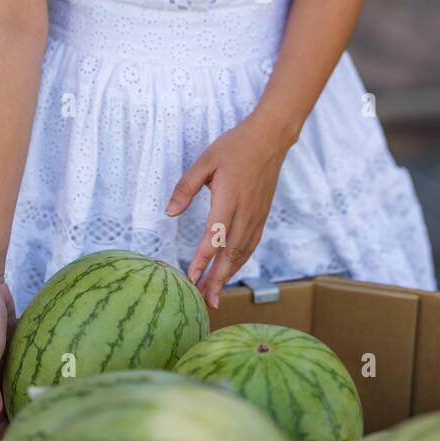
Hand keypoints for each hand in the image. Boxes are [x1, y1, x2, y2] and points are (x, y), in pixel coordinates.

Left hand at [165, 111, 293, 308]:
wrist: (270, 139)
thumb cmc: (235, 146)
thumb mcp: (205, 161)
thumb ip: (186, 187)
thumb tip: (169, 212)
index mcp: (229, 199)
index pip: (214, 237)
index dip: (203, 260)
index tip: (191, 278)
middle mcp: (245, 212)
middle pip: (230, 254)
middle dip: (217, 279)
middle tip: (204, 301)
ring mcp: (256, 216)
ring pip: (242, 253)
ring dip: (229, 275)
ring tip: (215, 294)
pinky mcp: (262, 215)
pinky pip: (251, 245)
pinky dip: (240, 261)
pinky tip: (231, 270)